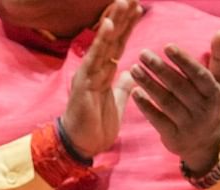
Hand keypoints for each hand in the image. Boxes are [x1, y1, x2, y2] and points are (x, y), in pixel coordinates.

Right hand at [60, 0, 142, 157]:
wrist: (82, 145)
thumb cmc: (96, 126)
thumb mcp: (116, 102)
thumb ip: (121, 86)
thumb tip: (129, 73)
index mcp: (103, 73)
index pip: (117, 45)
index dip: (127, 27)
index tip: (137, 9)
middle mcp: (94, 70)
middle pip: (110, 39)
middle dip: (121, 18)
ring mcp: (88, 74)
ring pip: (103, 43)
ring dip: (113, 22)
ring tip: (122, 3)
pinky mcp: (85, 82)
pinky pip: (95, 58)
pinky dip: (102, 41)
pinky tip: (109, 24)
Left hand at [130, 31, 219, 174]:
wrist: (205, 144)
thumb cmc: (208, 104)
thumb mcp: (219, 83)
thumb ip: (219, 58)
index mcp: (215, 93)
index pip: (198, 74)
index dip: (183, 60)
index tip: (167, 46)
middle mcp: (203, 109)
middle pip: (178, 86)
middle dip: (159, 68)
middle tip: (142, 54)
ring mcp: (189, 124)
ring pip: (166, 100)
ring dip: (148, 83)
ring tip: (134, 69)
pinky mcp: (174, 136)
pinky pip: (157, 118)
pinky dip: (145, 105)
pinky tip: (134, 93)